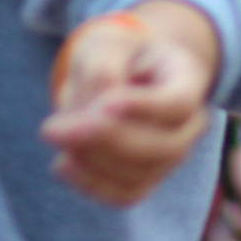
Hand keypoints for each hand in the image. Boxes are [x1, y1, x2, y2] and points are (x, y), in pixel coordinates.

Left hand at [41, 0, 218, 206]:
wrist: (118, 77)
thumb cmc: (115, 56)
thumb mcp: (105, 45)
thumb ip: (101, 72)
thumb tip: (94, 117)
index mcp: (187, 78)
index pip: (179, 102)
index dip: (145, 108)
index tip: (104, 104)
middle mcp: (190, 123)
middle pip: (165, 146)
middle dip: (106, 140)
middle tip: (50, 128)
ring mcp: (172, 156)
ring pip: (142, 173)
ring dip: (92, 159)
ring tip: (54, 133)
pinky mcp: (148, 180)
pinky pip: (125, 194)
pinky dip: (91, 183)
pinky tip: (62, 163)